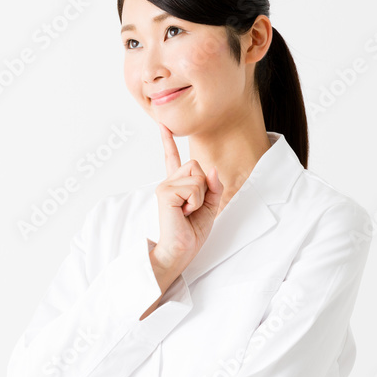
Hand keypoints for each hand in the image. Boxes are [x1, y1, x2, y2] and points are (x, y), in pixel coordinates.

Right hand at [151, 123, 223, 277]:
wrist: (180, 251)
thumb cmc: (191, 233)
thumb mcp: (210, 207)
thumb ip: (213, 187)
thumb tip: (211, 169)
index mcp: (176, 185)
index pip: (172, 159)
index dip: (167, 142)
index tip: (163, 125)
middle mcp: (167, 183)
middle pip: (195, 164)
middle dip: (204, 186)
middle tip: (192, 207)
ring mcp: (164, 186)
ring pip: (197, 176)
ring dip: (200, 197)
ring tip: (187, 212)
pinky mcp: (164, 192)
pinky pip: (194, 187)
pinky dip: (195, 202)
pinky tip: (183, 213)